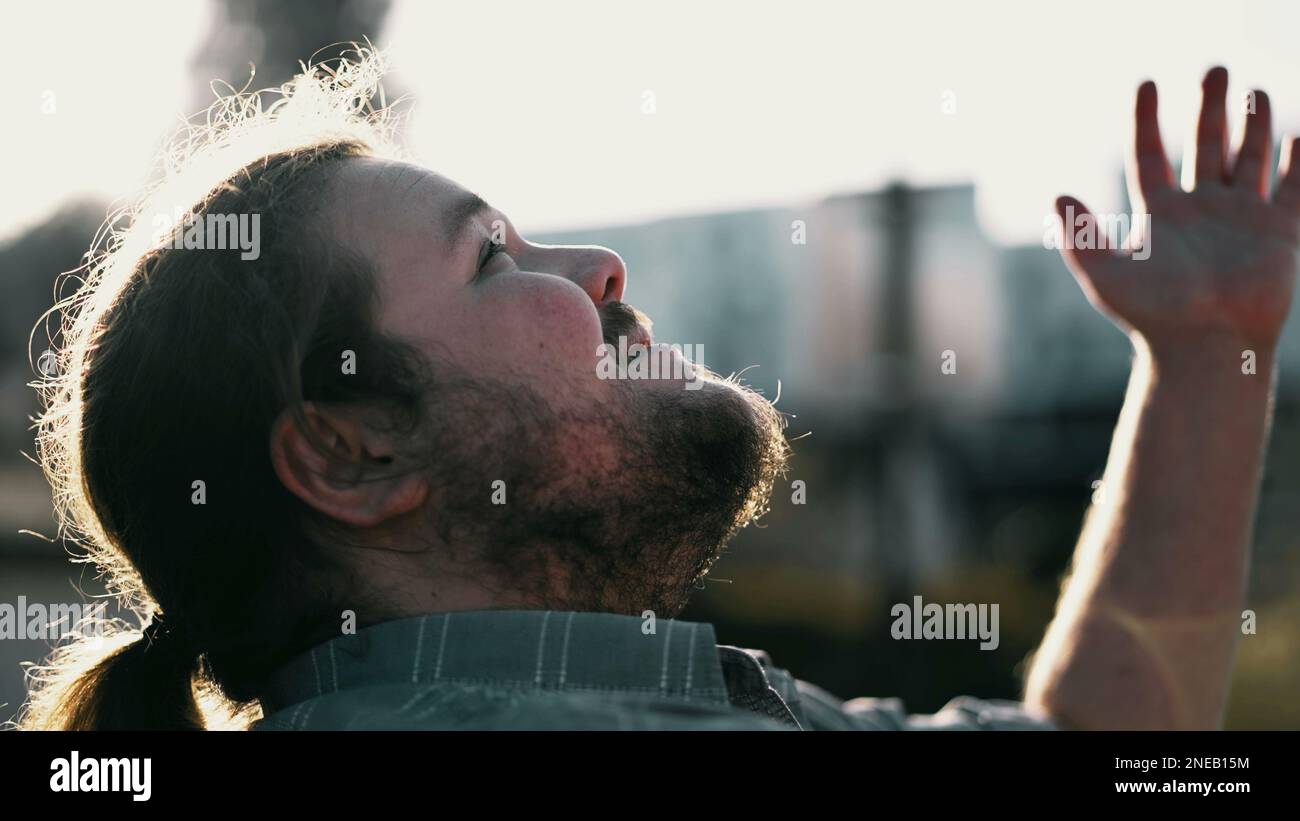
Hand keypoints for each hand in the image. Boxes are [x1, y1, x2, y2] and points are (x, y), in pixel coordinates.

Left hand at [1057, 67, 1299, 353]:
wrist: (1205, 348)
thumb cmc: (1152, 317)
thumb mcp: (1106, 275)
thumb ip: (1081, 236)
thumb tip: (1057, 196)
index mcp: (1160, 215)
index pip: (1151, 155)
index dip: (1147, 120)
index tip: (1146, 83)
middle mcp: (1200, 211)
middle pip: (1206, 146)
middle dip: (1211, 107)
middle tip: (1215, 68)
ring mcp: (1241, 220)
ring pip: (1248, 159)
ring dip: (1253, 125)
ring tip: (1255, 91)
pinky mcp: (1279, 233)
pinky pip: (1292, 189)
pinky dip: (1296, 163)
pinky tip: (1298, 135)